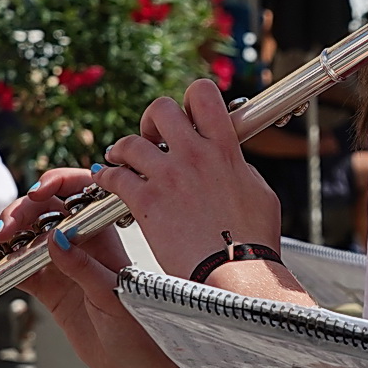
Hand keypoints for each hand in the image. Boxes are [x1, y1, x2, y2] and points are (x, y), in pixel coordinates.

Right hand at [0, 169, 175, 367]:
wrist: (132, 363)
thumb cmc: (136, 327)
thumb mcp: (112, 296)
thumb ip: (84, 267)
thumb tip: (56, 238)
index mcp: (105, 234)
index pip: (82, 192)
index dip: (59, 183)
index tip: (36, 192)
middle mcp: (80, 241)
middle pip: (44, 210)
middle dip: (17, 214)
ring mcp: (59, 262)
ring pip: (23, 236)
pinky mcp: (46, 285)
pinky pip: (14, 267)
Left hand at [95, 80, 281, 278]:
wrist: (236, 272)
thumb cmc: (254, 241)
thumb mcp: (261, 194)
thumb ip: (241, 171)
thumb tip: (232, 165)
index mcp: (225, 149)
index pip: (203, 95)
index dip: (190, 99)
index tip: (186, 118)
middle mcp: (194, 155)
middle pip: (160, 109)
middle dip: (151, 121)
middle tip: (151, 138)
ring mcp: (168, 177)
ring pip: (129, 142)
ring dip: (122, 149)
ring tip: (120, 159)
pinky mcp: (146, 202)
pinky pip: (114, 176)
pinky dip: (106, 177)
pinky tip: (107, 182)